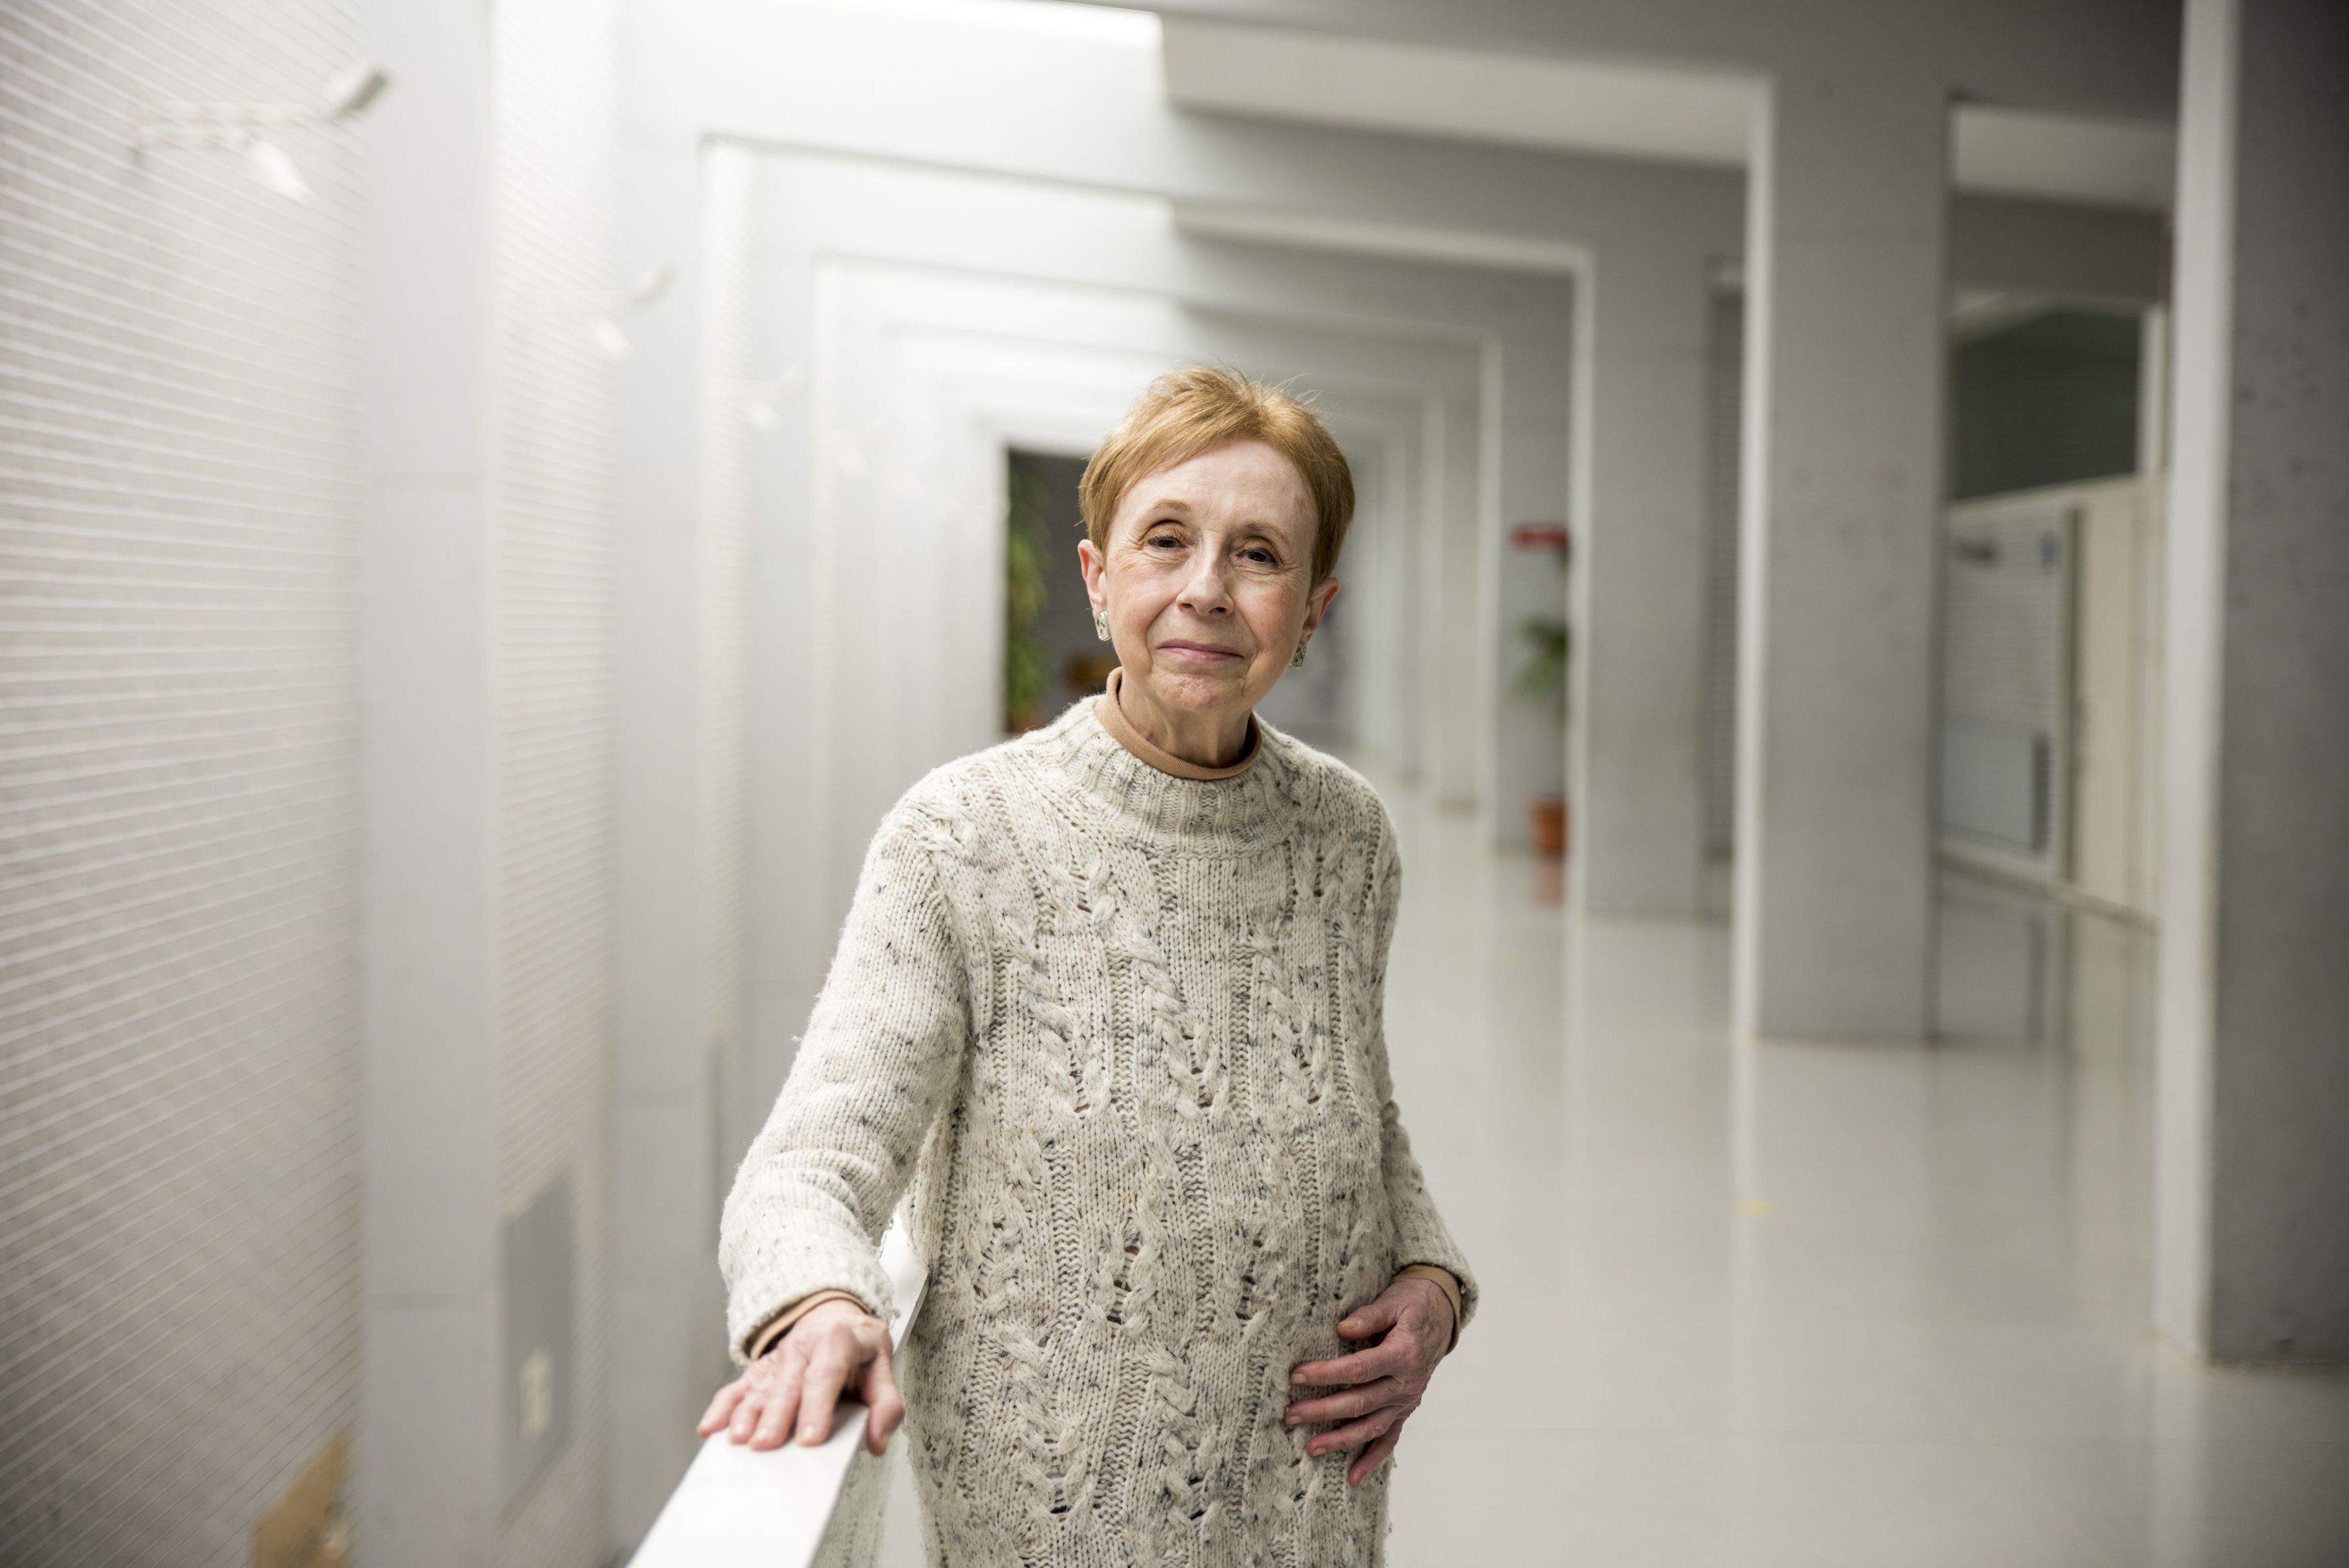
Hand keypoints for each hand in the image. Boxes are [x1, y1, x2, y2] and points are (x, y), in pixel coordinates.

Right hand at [695, 1299, 902, 1456]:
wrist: (833, 1317)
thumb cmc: (858, 1349)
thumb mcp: (883, 1367)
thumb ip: (886, 1404)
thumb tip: (877, 1441)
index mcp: (838, 1341)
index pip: (826, 1374)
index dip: (817, 1406)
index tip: (810, 1439)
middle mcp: (803, 1347)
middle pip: (788, 1383)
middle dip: (775, 1416)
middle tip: (766, 1445)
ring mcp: (777, 1359)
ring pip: (759, 1387)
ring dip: (746, 1413)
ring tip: (738, 1439)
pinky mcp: (759, 1371)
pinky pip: (737, 1388)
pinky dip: (721, 1407)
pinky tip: (710, 1427)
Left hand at [1283, 1274, 1453, 1486]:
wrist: (1441, 1315)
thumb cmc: (1413, 1303)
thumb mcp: (1394, 1300)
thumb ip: (1370, 1315)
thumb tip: (1342, 1328)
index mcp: (1403, 1354)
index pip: (1358, 1369)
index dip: (1327, 1374)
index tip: (1297, 1375)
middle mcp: (1406, 1383)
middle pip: (1360, 1402)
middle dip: (1323, 1411)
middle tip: (1291, 1415)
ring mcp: (1406, 1400)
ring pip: (1372, 1427)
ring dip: (1341, 1440)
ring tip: (1310, 1449)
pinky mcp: (1405, 1409)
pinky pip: (1389, 1439)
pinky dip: (1372, 1460)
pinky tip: (1351, 1478)